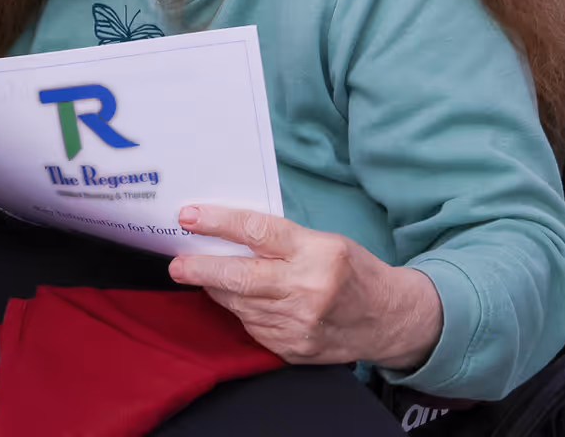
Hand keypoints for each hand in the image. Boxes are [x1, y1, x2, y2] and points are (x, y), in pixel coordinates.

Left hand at [166, 204, 442, 370]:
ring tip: (203, 275)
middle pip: (240, 277)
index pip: (257, 232)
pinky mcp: (292, 348)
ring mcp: (299, 324)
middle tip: (176, 263)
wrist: (387, 319)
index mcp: (316, 252)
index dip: (218, 222)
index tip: (189, 217)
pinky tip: (239, 298)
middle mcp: (307, 289)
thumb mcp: (325, 241)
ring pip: (240, 304)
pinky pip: (252, 326)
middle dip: (201, 268)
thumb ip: (280, 240)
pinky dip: (240, 310)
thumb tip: (228, 235)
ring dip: (217, 288)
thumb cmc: (353, 271)